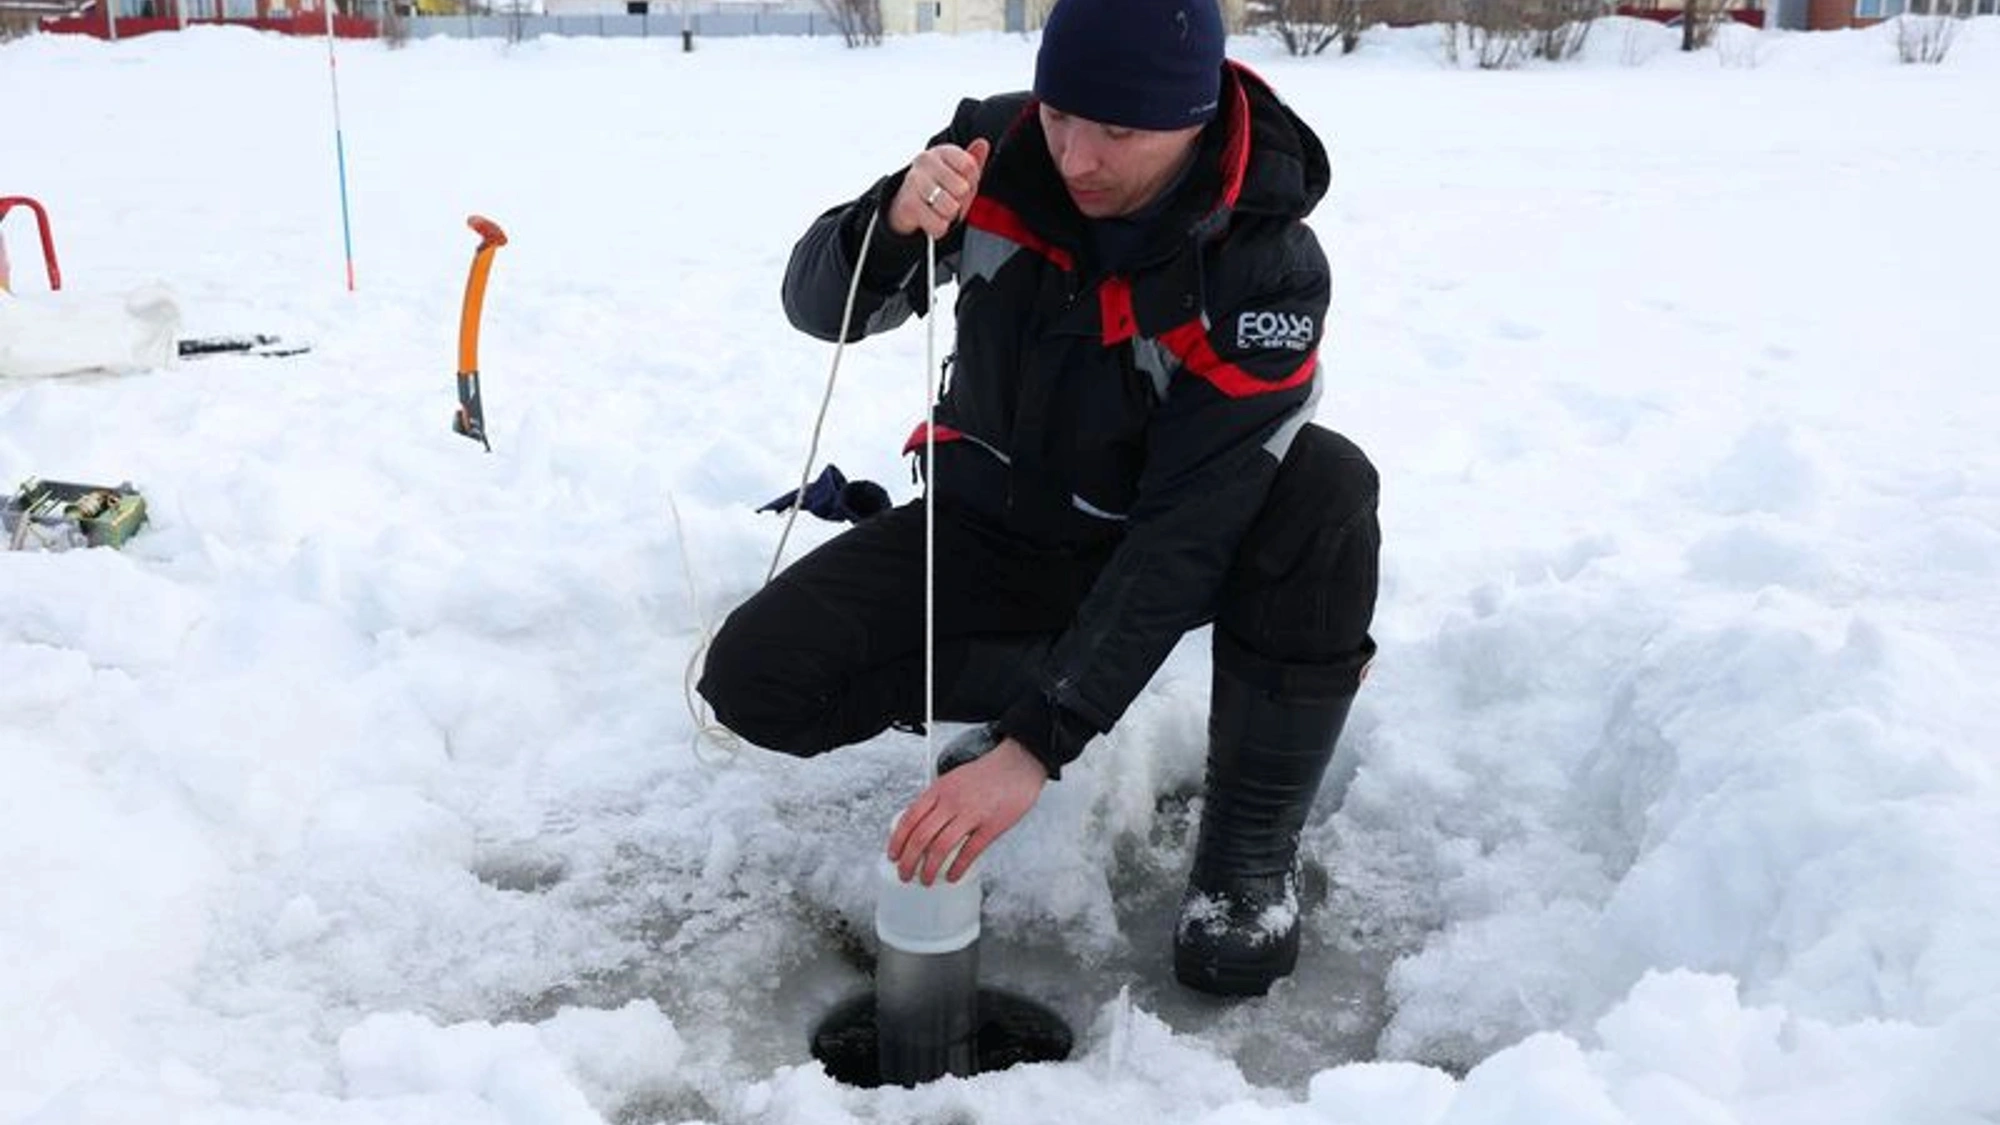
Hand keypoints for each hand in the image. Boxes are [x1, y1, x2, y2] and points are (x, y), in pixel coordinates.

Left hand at [886, 736, 1044, 884]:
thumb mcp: (953, 779)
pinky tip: (953, 876)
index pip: (909, 818)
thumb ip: (937, 800)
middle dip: (908, 861)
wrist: (1018, 764)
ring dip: (929, 869)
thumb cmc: (987, 773)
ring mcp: (972, 814)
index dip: (897, 840)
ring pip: (941, 847)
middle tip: (905, 874)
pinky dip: (958, 868)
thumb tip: (921, 823)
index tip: (893, 855)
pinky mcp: (992, 826)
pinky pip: (970, 851)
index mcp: (939, 790)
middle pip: (921, 836)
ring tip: (926, 880)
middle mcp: (952, 802)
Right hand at [887, 138, 991, 239]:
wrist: (906, 205)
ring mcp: (914, 181)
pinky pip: (939, 225)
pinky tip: (931, 218)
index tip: (961, 184)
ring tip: (939, 209)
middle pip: (962, 188)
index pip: (970, 167)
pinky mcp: (909, 205)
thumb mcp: (960, 175)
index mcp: (942, 151)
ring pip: (951, 208)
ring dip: (949, 215)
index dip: (971, 182)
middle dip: (960, 200)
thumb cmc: (939, 188)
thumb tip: (983, 144)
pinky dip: (939, 227)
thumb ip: (973, 161)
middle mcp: (925, 161)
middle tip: (948, 198)